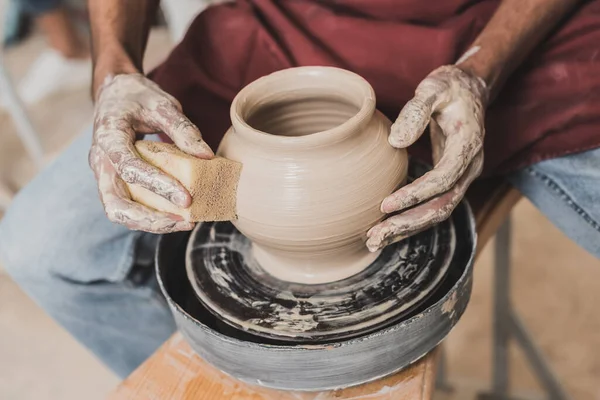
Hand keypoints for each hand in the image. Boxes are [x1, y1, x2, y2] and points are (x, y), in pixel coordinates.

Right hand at [89, 73, 213, 232]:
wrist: (115, 93)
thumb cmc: (138, 97)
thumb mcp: (162, 104)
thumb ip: (182, 129)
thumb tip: (207, 156)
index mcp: (108, 137)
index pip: (129, 168)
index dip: (157, 185)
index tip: (186, 198)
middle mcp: (100, 162)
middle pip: (115, 204)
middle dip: (150, 219)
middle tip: (185, 220)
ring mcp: (105, 175)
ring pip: (119, 212)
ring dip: (151, 223)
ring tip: (185, 222)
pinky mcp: (115, 182)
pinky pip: (128, 206)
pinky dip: (150, 216)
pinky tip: (176, 216)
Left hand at [366, 65, 486, 250]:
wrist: (469, 90)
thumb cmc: (449, 87)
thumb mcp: (433, 87)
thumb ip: (416, 111)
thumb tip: (396, 142)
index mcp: (468, 145)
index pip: (444, 179)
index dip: (415, 195)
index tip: (385, 204)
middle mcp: (469, 167)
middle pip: (442, 206)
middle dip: (408, 224)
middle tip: (375, 237)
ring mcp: (461, 177)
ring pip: (437, 212)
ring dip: (407, 229)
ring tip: (374, 241)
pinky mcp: (450, 181)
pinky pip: (432, 206)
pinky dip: (410, 220)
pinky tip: (387, 229)